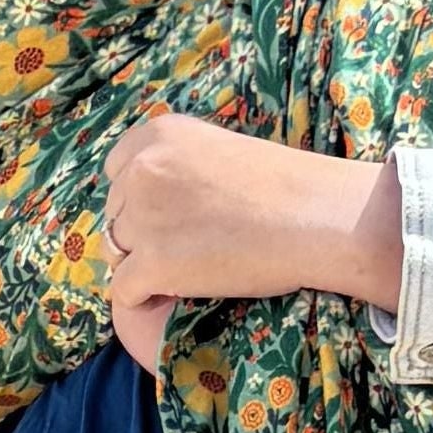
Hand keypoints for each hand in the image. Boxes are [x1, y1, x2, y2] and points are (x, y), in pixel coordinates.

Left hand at [102, 109, 405, 314]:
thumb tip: (147, 205)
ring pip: (116, 251)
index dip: (135, 199)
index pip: (116, 170)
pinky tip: (171, 297)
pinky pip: (123, 290)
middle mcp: (143, 169)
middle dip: (140, 234)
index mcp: (159, 134)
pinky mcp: (152, 263)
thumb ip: (178, 166)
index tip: (166, 216)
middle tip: (186, 248)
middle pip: (115, 213)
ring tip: (185, 272)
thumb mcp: (219, 151)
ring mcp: (143, 216)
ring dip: (142, 265)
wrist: (317, 217)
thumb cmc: (285, 187)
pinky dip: (143, 298)